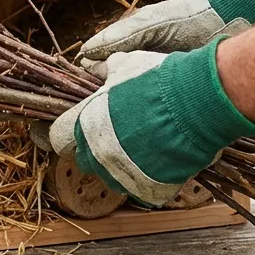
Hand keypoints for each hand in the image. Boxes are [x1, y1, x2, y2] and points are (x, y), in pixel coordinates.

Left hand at [45, 40, 254, 205]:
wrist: (196, 101)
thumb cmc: (156, 79)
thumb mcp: (125, 65)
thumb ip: (105, 69)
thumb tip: (93, 66)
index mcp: (85, 124)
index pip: (58, 138)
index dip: (67, 133)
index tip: (80, 129)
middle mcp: (97, 154)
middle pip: (84, 160)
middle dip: (95, 149)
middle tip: (117, 135)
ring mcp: (123, 175)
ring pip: (112, 178)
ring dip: (121, 166)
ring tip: (143, 148)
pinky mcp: (149, 189)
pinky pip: (142, 189)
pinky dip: (149, 179)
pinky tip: (161, 162)